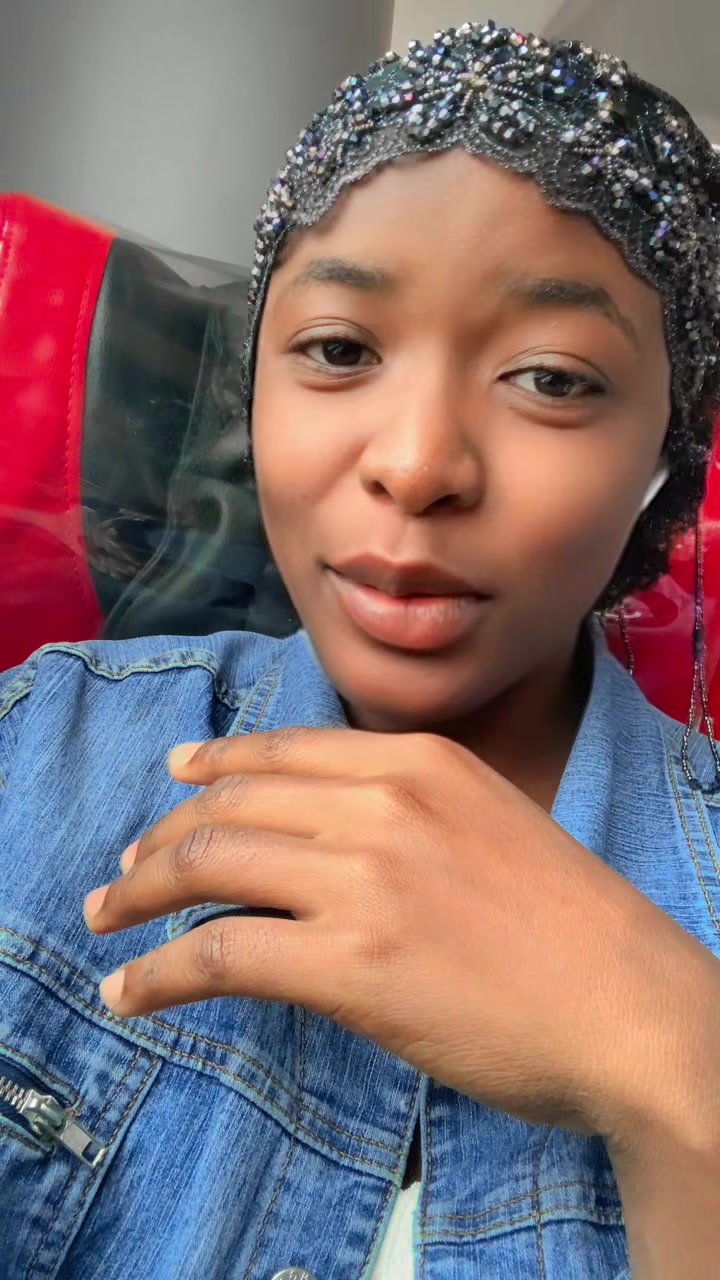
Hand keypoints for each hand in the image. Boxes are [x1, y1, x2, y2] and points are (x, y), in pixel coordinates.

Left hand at [84, 728, 719, 1146]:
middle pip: (230, 803)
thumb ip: (407, 815)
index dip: (214, 763)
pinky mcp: (347, 963)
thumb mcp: (490, 826)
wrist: (632, 1005)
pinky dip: (159, 975)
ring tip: (107, 918)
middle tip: (125, 869)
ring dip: (140, 893)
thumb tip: (325, 840)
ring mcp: (361, 878)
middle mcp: (380, 802)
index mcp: (418, 761)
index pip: (282, 750)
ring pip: (208, 865)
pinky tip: (132, 993)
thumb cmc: (575, 929)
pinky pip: (217, 955)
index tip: (174, 779)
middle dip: (160, 838)